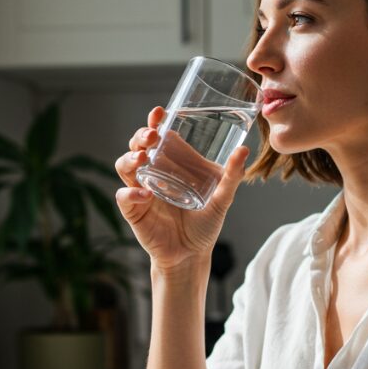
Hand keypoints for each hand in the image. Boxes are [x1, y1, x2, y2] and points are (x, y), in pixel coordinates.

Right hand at [114, 107, 251, 271]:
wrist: (192, 255)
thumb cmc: (205, 224)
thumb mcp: (222, 199)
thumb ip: (231, 176)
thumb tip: (243, 150)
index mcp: (170, 164)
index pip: (157, 137)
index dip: (154, 123)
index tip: (160, 113)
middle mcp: (152, 173)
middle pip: (137, 146)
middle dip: (141, 136)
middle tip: (153, 136)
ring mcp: (140, 191)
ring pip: (124, 165)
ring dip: (131, 158)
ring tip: (144, 159)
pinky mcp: (134, 211)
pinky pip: (124, 197)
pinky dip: (131, 193)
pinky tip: (145, 194)